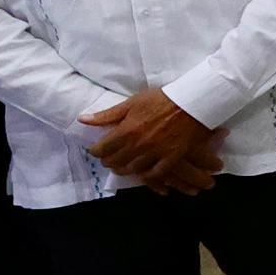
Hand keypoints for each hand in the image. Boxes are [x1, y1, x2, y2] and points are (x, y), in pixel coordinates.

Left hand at [81, 87, 221, 189]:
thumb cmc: (162, 99)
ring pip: (132, 170)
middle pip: (114, 162)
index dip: (96, 151)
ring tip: (123, 166)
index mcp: (126, 130)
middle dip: (108, 161)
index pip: (102, 149)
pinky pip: (155, 173)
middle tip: (109, 158)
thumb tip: (82, 120)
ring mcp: (155, 153)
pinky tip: (143, 171)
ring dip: (124, 169)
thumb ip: (107, 114)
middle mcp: (138, 145)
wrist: (192, 102)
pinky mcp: (171, 158)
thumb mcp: (132, 102)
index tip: (97, 149)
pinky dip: (146, 175)